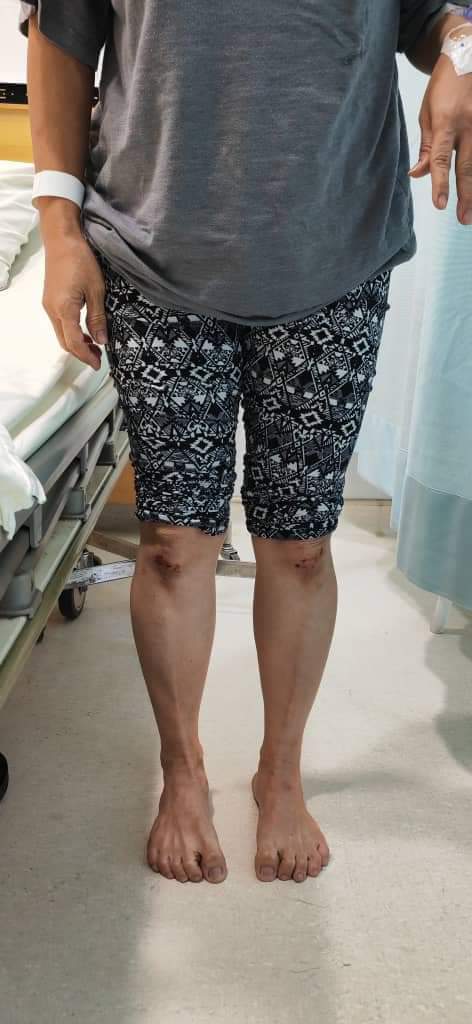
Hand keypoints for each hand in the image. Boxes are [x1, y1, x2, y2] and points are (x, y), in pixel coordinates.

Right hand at [42, 230, 107, 369]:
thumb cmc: (80, 260)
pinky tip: (85, 329)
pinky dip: (72, 332)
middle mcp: (52, 310)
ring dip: (76, 343)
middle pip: (65, 342)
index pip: (74, 343)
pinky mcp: (50, 300)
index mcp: (64, 309)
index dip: (86, 356)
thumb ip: (97, 318)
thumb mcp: (96, 290)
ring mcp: (49, 305)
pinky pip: (60, 323)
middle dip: (81, 353)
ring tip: (94, 344)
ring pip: (61, 334)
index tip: (98, 364)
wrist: (62, 239)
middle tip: (98, 357)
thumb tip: (101, 340)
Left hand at [409, 52, 471, 224]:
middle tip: (463, 219)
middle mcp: (468, 123)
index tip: (440, 204)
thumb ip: (427, 147)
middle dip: (466, 195)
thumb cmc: (443, 87)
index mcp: (445, 121)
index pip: (441, 159)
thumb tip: (417, 175)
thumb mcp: (427, 113)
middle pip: (468, 166)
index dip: (440, 183)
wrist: (466, 54)